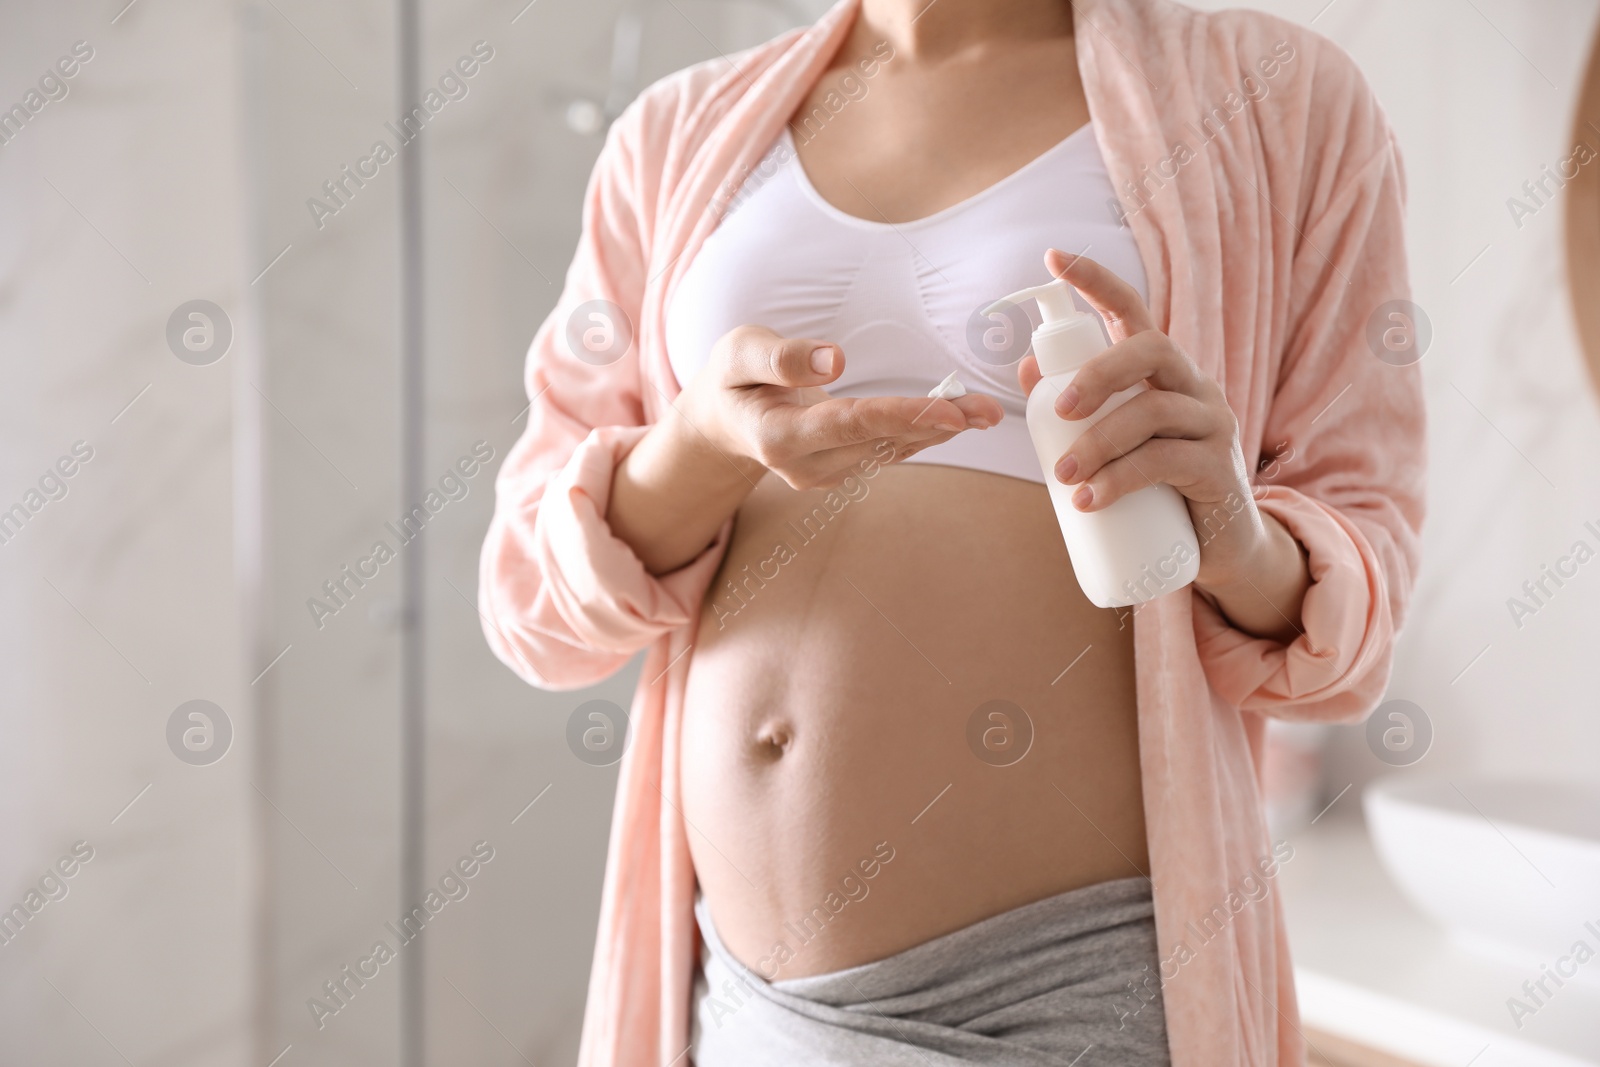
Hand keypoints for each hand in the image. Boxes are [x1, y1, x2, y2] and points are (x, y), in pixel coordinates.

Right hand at [682, 325, 1002, 489]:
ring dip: (939, 432)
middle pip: (879, 441)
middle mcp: (803, 466)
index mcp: (775, 436)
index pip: (848, 424)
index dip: (900, 416)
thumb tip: (834, 359)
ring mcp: (823, 474)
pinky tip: (958, 420)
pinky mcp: (840, 471)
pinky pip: (887, 453)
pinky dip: (924, 435)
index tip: (947, 410)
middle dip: (936, 424)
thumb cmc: (731, 379)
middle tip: (987, 410)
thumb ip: (780, 358)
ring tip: (985, 412)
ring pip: (890, 452)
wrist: (722, 423)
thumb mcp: (737, 352)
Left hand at [1016, 251, 1306, 634]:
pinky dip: (1120, 480)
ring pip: (1153, 411)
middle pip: (1151, 349)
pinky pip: (1166, 461)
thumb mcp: (1111, 442)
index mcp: (1161, 372)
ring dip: (1098, 442)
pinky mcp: (1220, 468)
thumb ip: (1074, 409)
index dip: (1097, 281)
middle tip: (1056, 411)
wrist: (1218, 547)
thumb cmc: (1154, 486)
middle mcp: (1193, 385)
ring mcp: (1213, 423)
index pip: (1133, 311)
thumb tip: (1026, 368)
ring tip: (1063, 476)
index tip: (1053, 259)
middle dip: (1097, 373)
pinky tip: (1090, 501)